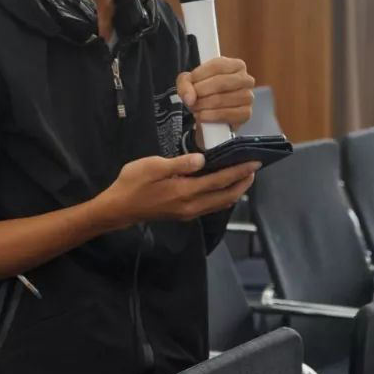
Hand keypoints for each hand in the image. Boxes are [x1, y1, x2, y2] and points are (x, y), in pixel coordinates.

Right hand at [93, 152, 259, 228]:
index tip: (254, 162)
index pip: (220, 181)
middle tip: (254, 169)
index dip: (239, 171)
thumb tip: (203, 159)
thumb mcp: (153, 167)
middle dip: (243, 183)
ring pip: (220, 203)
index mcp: (185, 191)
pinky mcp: (184, 214)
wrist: (119, 208)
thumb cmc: (132, 183)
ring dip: (235, 191)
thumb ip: (179, 164)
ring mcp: (188, 212)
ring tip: (244, 177)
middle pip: (226, 196)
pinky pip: (211, 206)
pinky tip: (224, 189)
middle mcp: (192, 205)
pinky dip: (223, 196)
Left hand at [176, 57, 254, 130]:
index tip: (190, 83)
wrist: (210, 113)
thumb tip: (190, 98)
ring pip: (221, 100)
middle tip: (191, 99)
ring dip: (203, 105)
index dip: (199, 75)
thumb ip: (185, 83)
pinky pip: (226, 115)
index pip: (216, 66)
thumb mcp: (189, 81)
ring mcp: (248, 97)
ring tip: (195, 107)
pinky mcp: (246, 114)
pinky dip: (210, 116)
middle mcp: (246, 79)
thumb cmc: (203, 91)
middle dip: (201, 92)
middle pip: (220, 83)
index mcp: (236, 65)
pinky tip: (202, 116)